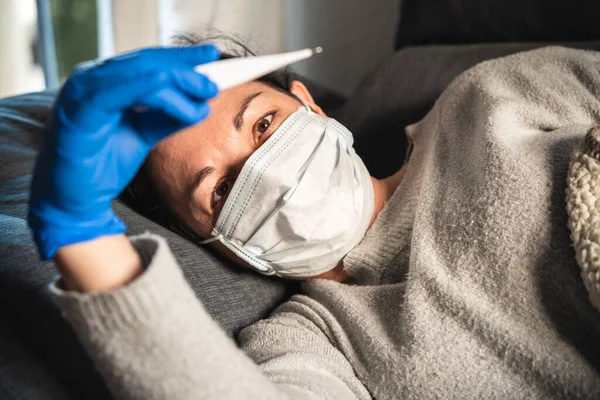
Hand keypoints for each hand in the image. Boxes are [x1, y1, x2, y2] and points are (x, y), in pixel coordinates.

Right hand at [29, 45, 219, 259]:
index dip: (182, 57)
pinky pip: (121, 91)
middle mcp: (93, 79)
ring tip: (205, 94)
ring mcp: (83, 90)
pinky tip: (178, 101)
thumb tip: (201, 105)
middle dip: (186, 69)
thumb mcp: (143, 135)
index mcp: (106, 82)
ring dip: (178, 81)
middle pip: (147, 61)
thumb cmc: (101, 165)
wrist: (75, 200)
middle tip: (213, 84)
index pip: (149, 60)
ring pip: (140, 72)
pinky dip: (155, 93)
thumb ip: (167, 118)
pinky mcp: (79, 109)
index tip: (212, 56)